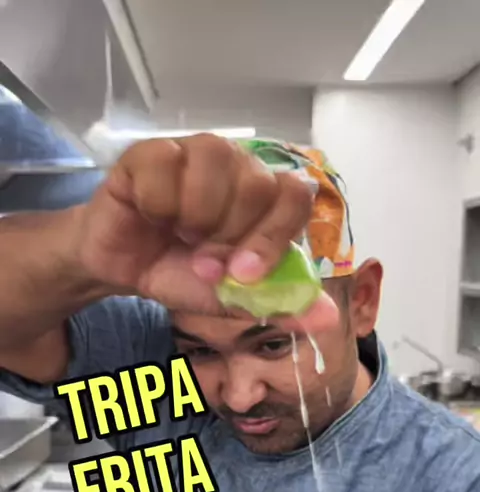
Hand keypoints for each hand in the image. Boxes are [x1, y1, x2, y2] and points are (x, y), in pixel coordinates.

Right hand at [75, 134, 337, 330]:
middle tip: (202, 260)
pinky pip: (164, 167)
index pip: (294, 196)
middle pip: (257, 185)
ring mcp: (195, 151)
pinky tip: (150, 213)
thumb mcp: (232, 300)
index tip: (244, 273)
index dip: (273, 236)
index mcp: (264, 199)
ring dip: (193, 216)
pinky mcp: (151, 151)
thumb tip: (325, 317)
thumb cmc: (180, 273)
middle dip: (228, 237)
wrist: (124, 272)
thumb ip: (278, 304)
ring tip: (178, 233)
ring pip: (214, 164)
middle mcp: (237, 166)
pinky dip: (155, 203)